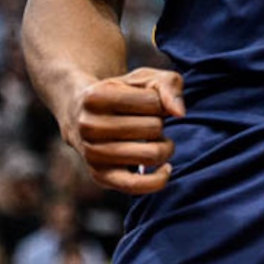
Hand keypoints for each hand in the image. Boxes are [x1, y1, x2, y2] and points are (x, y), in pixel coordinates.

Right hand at [66, 66, 185, 194]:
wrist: (83, 114)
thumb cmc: (122, 92)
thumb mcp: (145, 78)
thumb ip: (168, 86)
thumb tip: (179, 113)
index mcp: (96, 96)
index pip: (153, 102)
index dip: (160, 102)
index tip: (149, 102)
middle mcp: (88, 126)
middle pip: (153, 128)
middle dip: (161, 123)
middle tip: (150, 121)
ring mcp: (92, 153)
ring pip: (151, 154)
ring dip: (164, 146)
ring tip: (156, 139)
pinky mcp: (100, 176)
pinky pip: (135, 186)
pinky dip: (158, 179)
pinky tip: (167, 168)